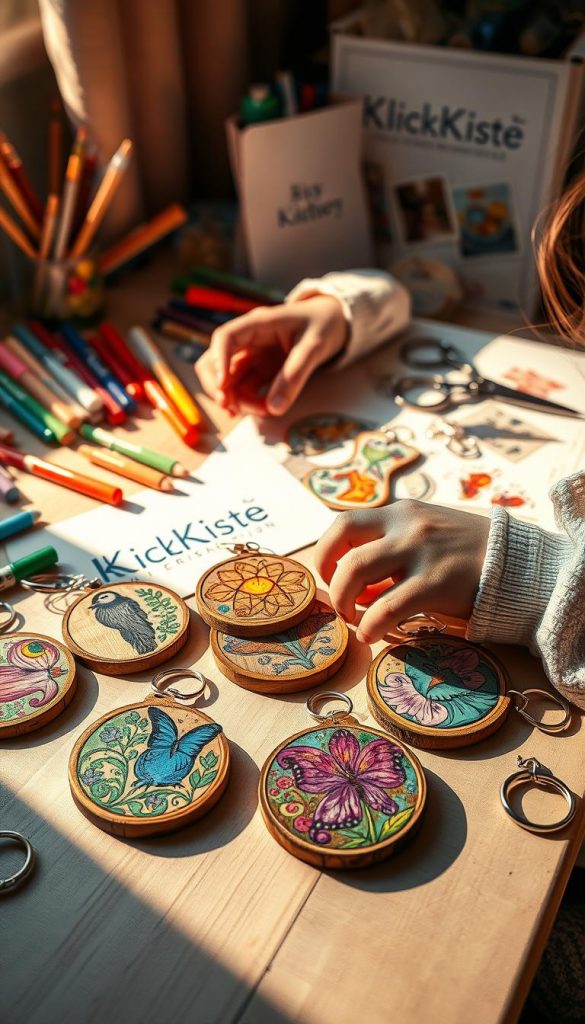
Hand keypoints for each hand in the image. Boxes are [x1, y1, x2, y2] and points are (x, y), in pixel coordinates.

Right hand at [195, 295, 347, 415]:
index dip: (218, 361)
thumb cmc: (322, 325)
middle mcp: (248, 340)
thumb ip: (295, 375)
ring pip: (228, 380)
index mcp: (257, 324)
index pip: (225, 338)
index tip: (222, 386)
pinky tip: (263, 410)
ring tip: (261, 412)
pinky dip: (248, 402)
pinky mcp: (259, 370)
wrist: (333, 322)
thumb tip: (274, 409)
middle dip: (219, 387)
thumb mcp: (314, 347)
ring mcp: (252, 356)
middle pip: (215, 361)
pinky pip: (244, 388)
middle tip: (231, 409)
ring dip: (236, 399)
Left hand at [314, 501, 489, 643]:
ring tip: (356, 620)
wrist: (518, 563)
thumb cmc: (467, 553)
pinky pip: (388, 606)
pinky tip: (372, 636)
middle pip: (344, 548)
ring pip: (356, 570)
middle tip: (342, 604)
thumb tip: (357, 584)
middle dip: (332, 582)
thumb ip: (393, 547)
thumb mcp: (428, 532)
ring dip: (345, 601)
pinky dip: (371, 625)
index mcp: (401, 512)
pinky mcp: (436, 582)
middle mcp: (407, 526)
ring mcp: (421, 552)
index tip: (331, 575)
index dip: (326, 552)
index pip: (344, 522)